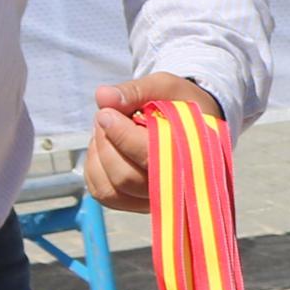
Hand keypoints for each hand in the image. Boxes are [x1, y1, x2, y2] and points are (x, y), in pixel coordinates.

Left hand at [82, 74, 222, 210]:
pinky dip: (95, 169)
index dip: (120, 135)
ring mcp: (155, 199)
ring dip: (99, 156)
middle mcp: (178, 187)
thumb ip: (136, 91)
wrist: (194, 122)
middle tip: (108, 116)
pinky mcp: (136, 203)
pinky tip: (107, 149)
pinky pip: (103, 194)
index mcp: (192, 154)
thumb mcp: (164, 86)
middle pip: (125, 177)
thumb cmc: (181, 104)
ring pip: (111, 190)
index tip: (106, 113)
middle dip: (107, 142)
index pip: (148, 155)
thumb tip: (104, 96)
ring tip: (108, 132)